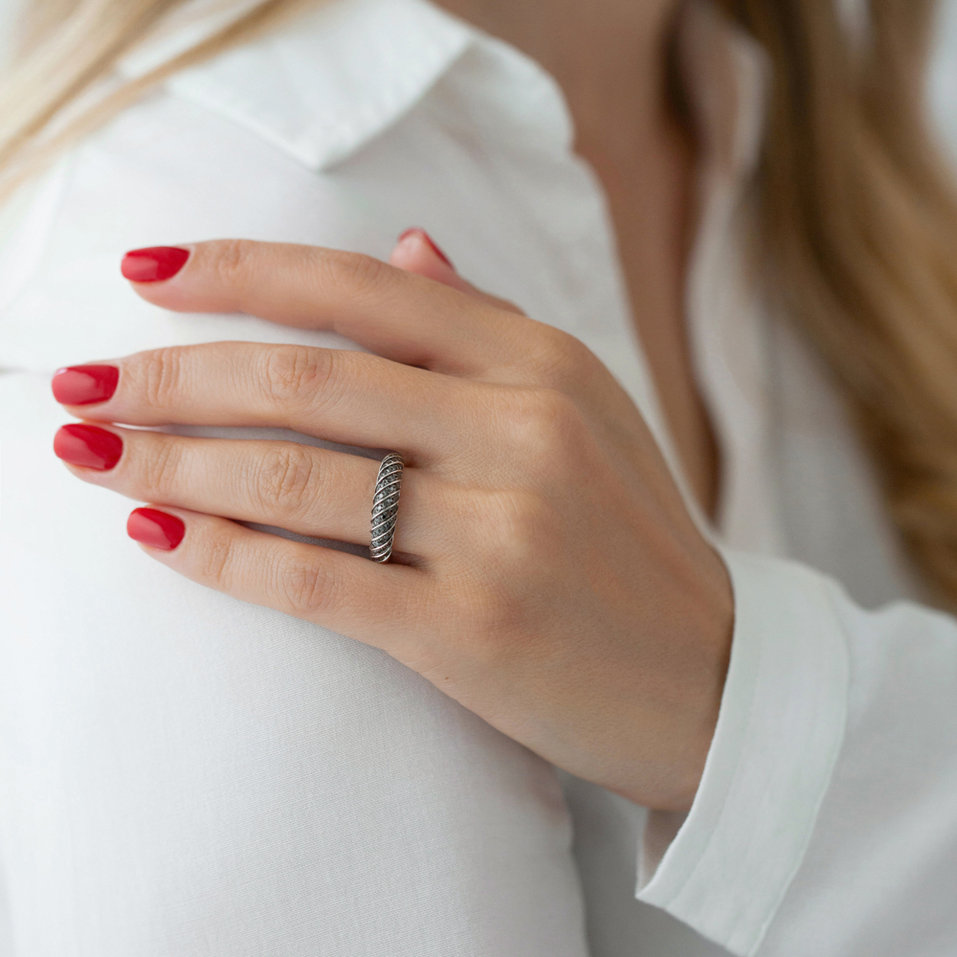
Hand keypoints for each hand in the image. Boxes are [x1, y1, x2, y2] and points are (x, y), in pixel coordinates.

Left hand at [51, 231, 733, 811]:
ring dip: (171, 464)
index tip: (146, 277)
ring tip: (91, 456)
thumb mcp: (586, 407)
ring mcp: (501, 533)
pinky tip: (157, 538)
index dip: (241, 273)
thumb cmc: (633, 540)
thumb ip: (490, 325)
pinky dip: (224, 557)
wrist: (708, 677)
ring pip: (296, 477)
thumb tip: (406, 248)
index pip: (362, 291)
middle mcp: (522, 432)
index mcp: (543, 364)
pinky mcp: (474, 631)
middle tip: (84, 385)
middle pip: (307, 379)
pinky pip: (317, 580)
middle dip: (173, 375)